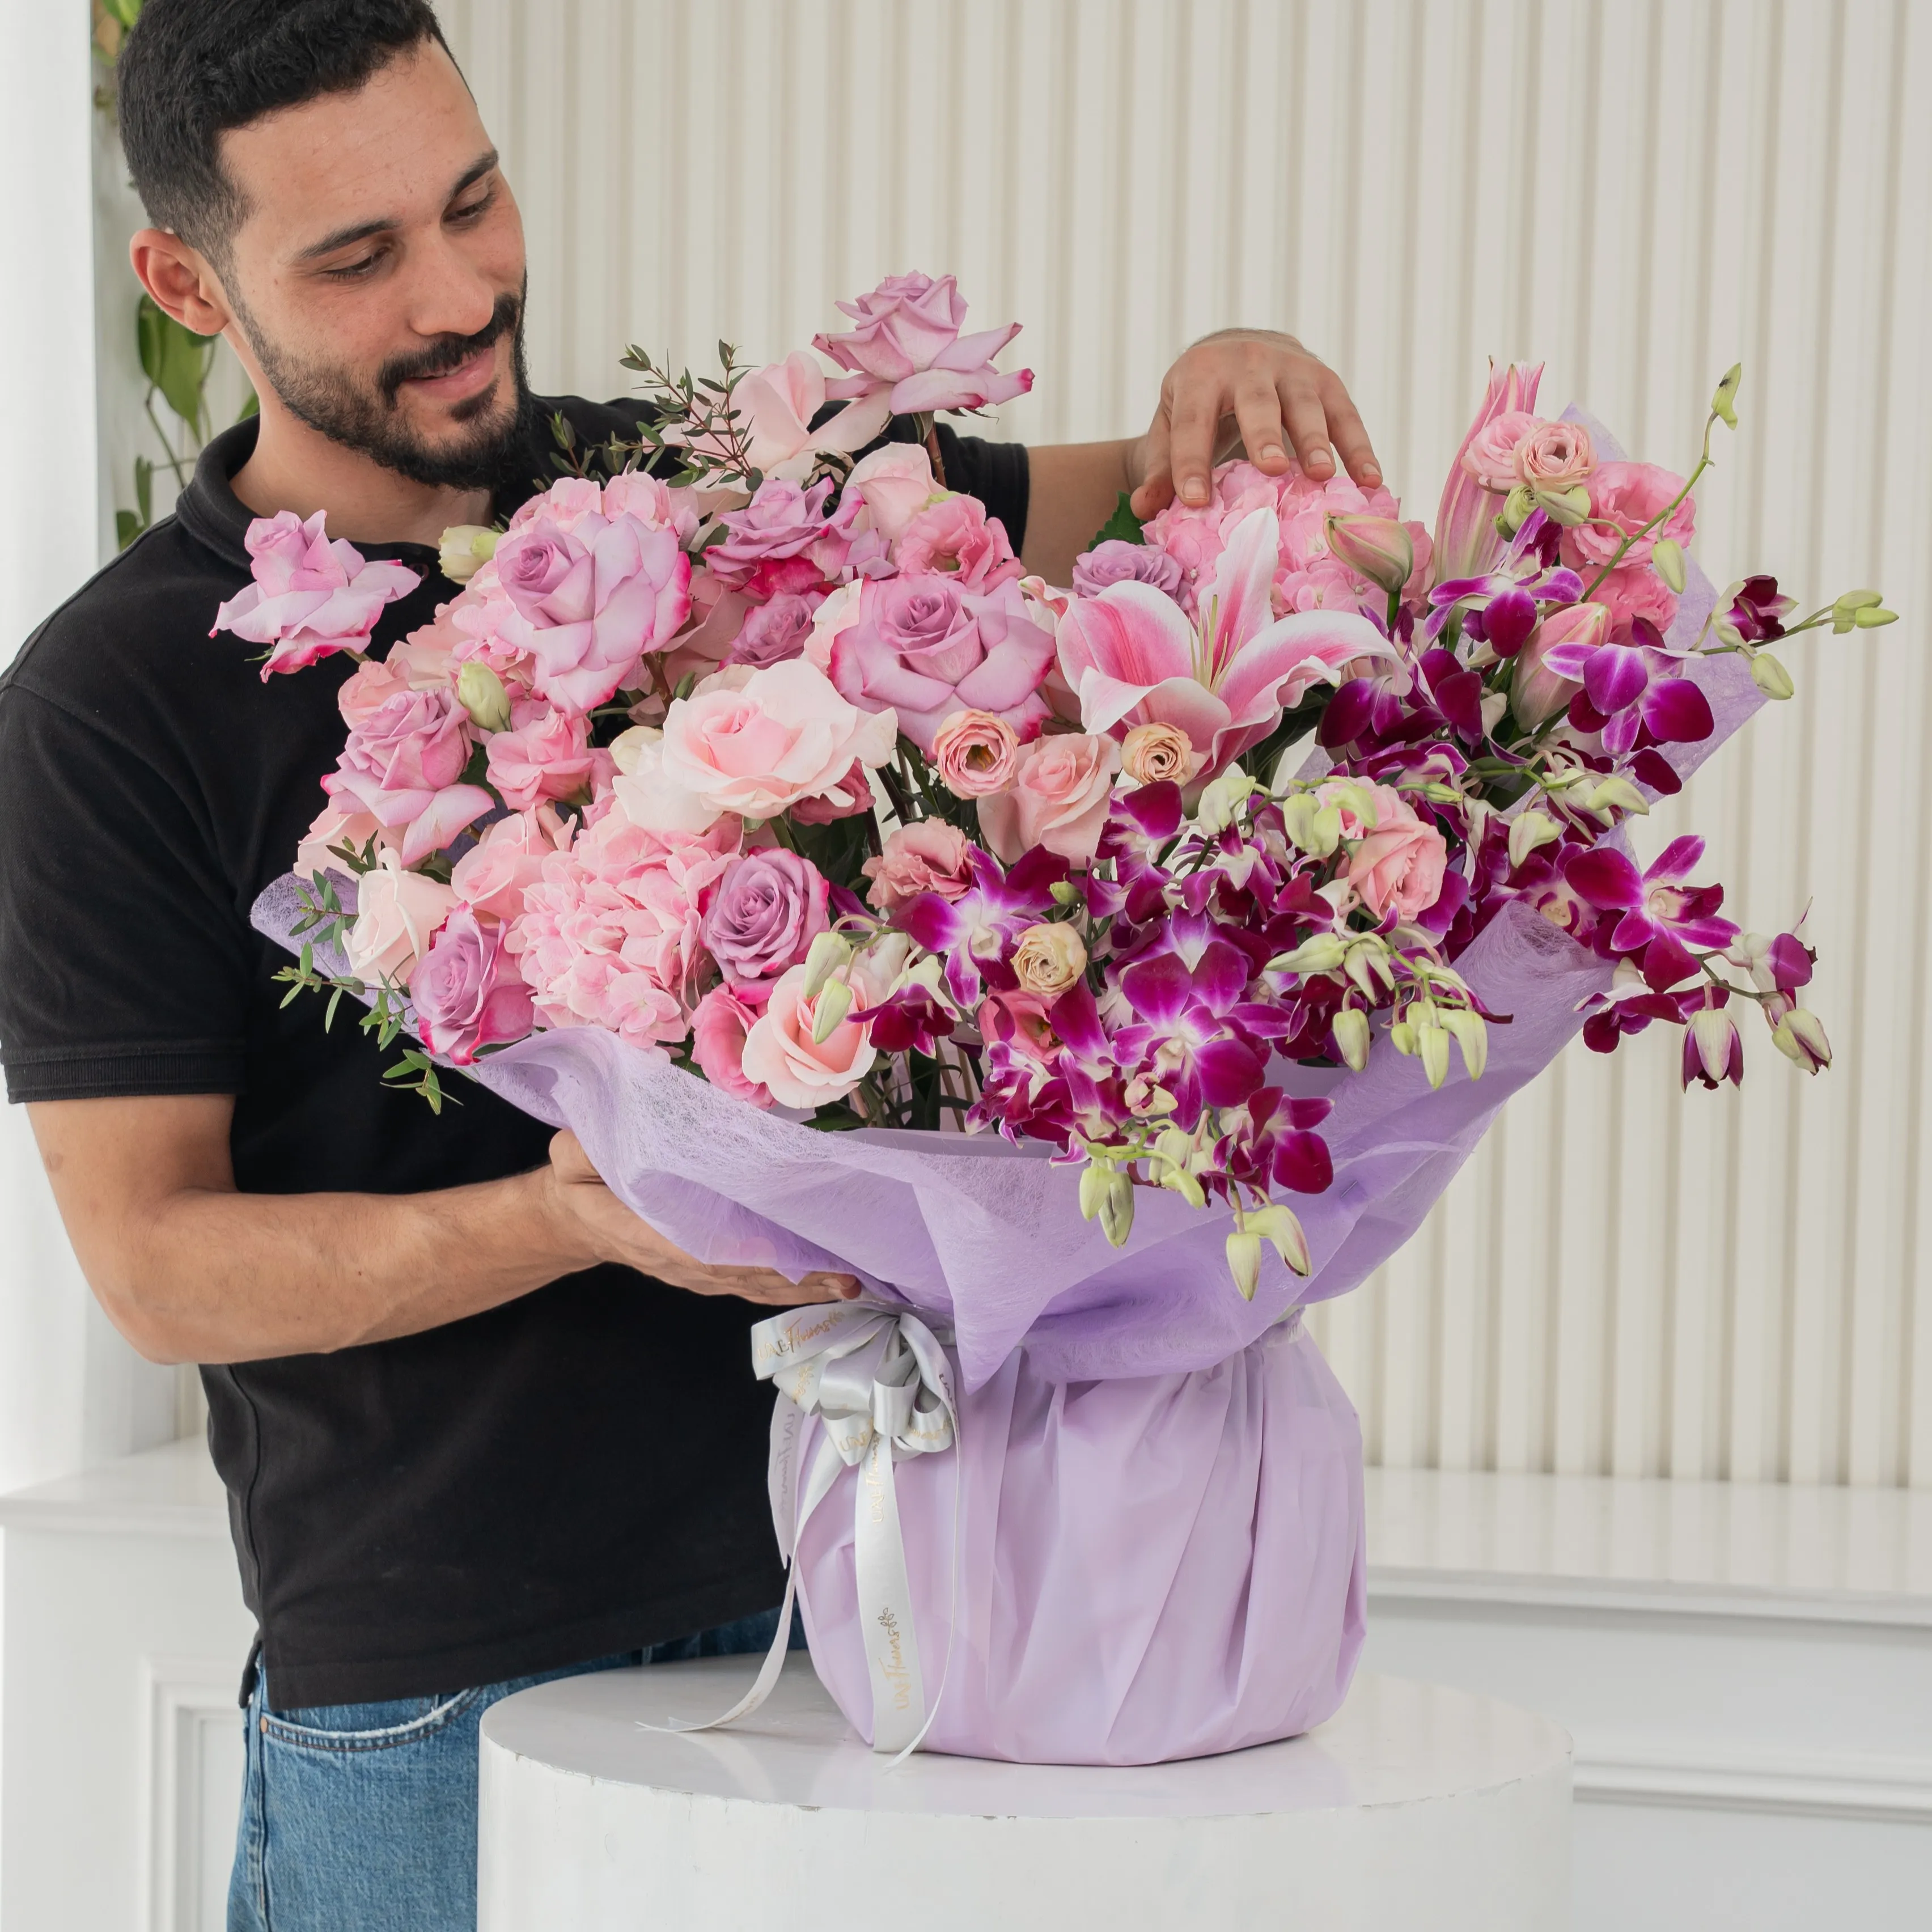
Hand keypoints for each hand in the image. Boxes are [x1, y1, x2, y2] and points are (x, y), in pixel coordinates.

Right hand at [544, 1130, 860, 1306]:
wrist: (572, 1217)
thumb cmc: (578, 1180)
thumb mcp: (571, 1155)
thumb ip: (586, 1149)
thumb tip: (621, 1125)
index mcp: (646, 1232)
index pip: (702, 1250)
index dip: (748, 1256)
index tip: (791, 1255)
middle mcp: (678, 1259)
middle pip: (743, 1275)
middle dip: (795, 1278)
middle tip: (848, 1277)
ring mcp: (694, 1271)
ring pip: (753, 1284)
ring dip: (803, 1287)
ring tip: (853, 1284)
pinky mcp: (706, 1269)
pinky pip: (752, 1282)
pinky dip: (791, 1285)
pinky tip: (828, 1284)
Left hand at [1127, 329, 1381, 519]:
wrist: (1239, 350)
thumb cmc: (1201, 401)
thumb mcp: (1171, 425)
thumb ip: (1161, 467)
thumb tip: (1144, 509)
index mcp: (1200, 374)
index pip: (1193, 422)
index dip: (1191, 462)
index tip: (1195, 501)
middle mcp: (1248, 363)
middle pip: (1257, 403)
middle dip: (1263, 435)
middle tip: (1271, 468)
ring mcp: (1293, 369)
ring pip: (1307, 405)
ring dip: (1317, 440)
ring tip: (1324, 476)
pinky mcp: (1327, 381)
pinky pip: (1346, 416)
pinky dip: (1359, 448)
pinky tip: (1371, 480)